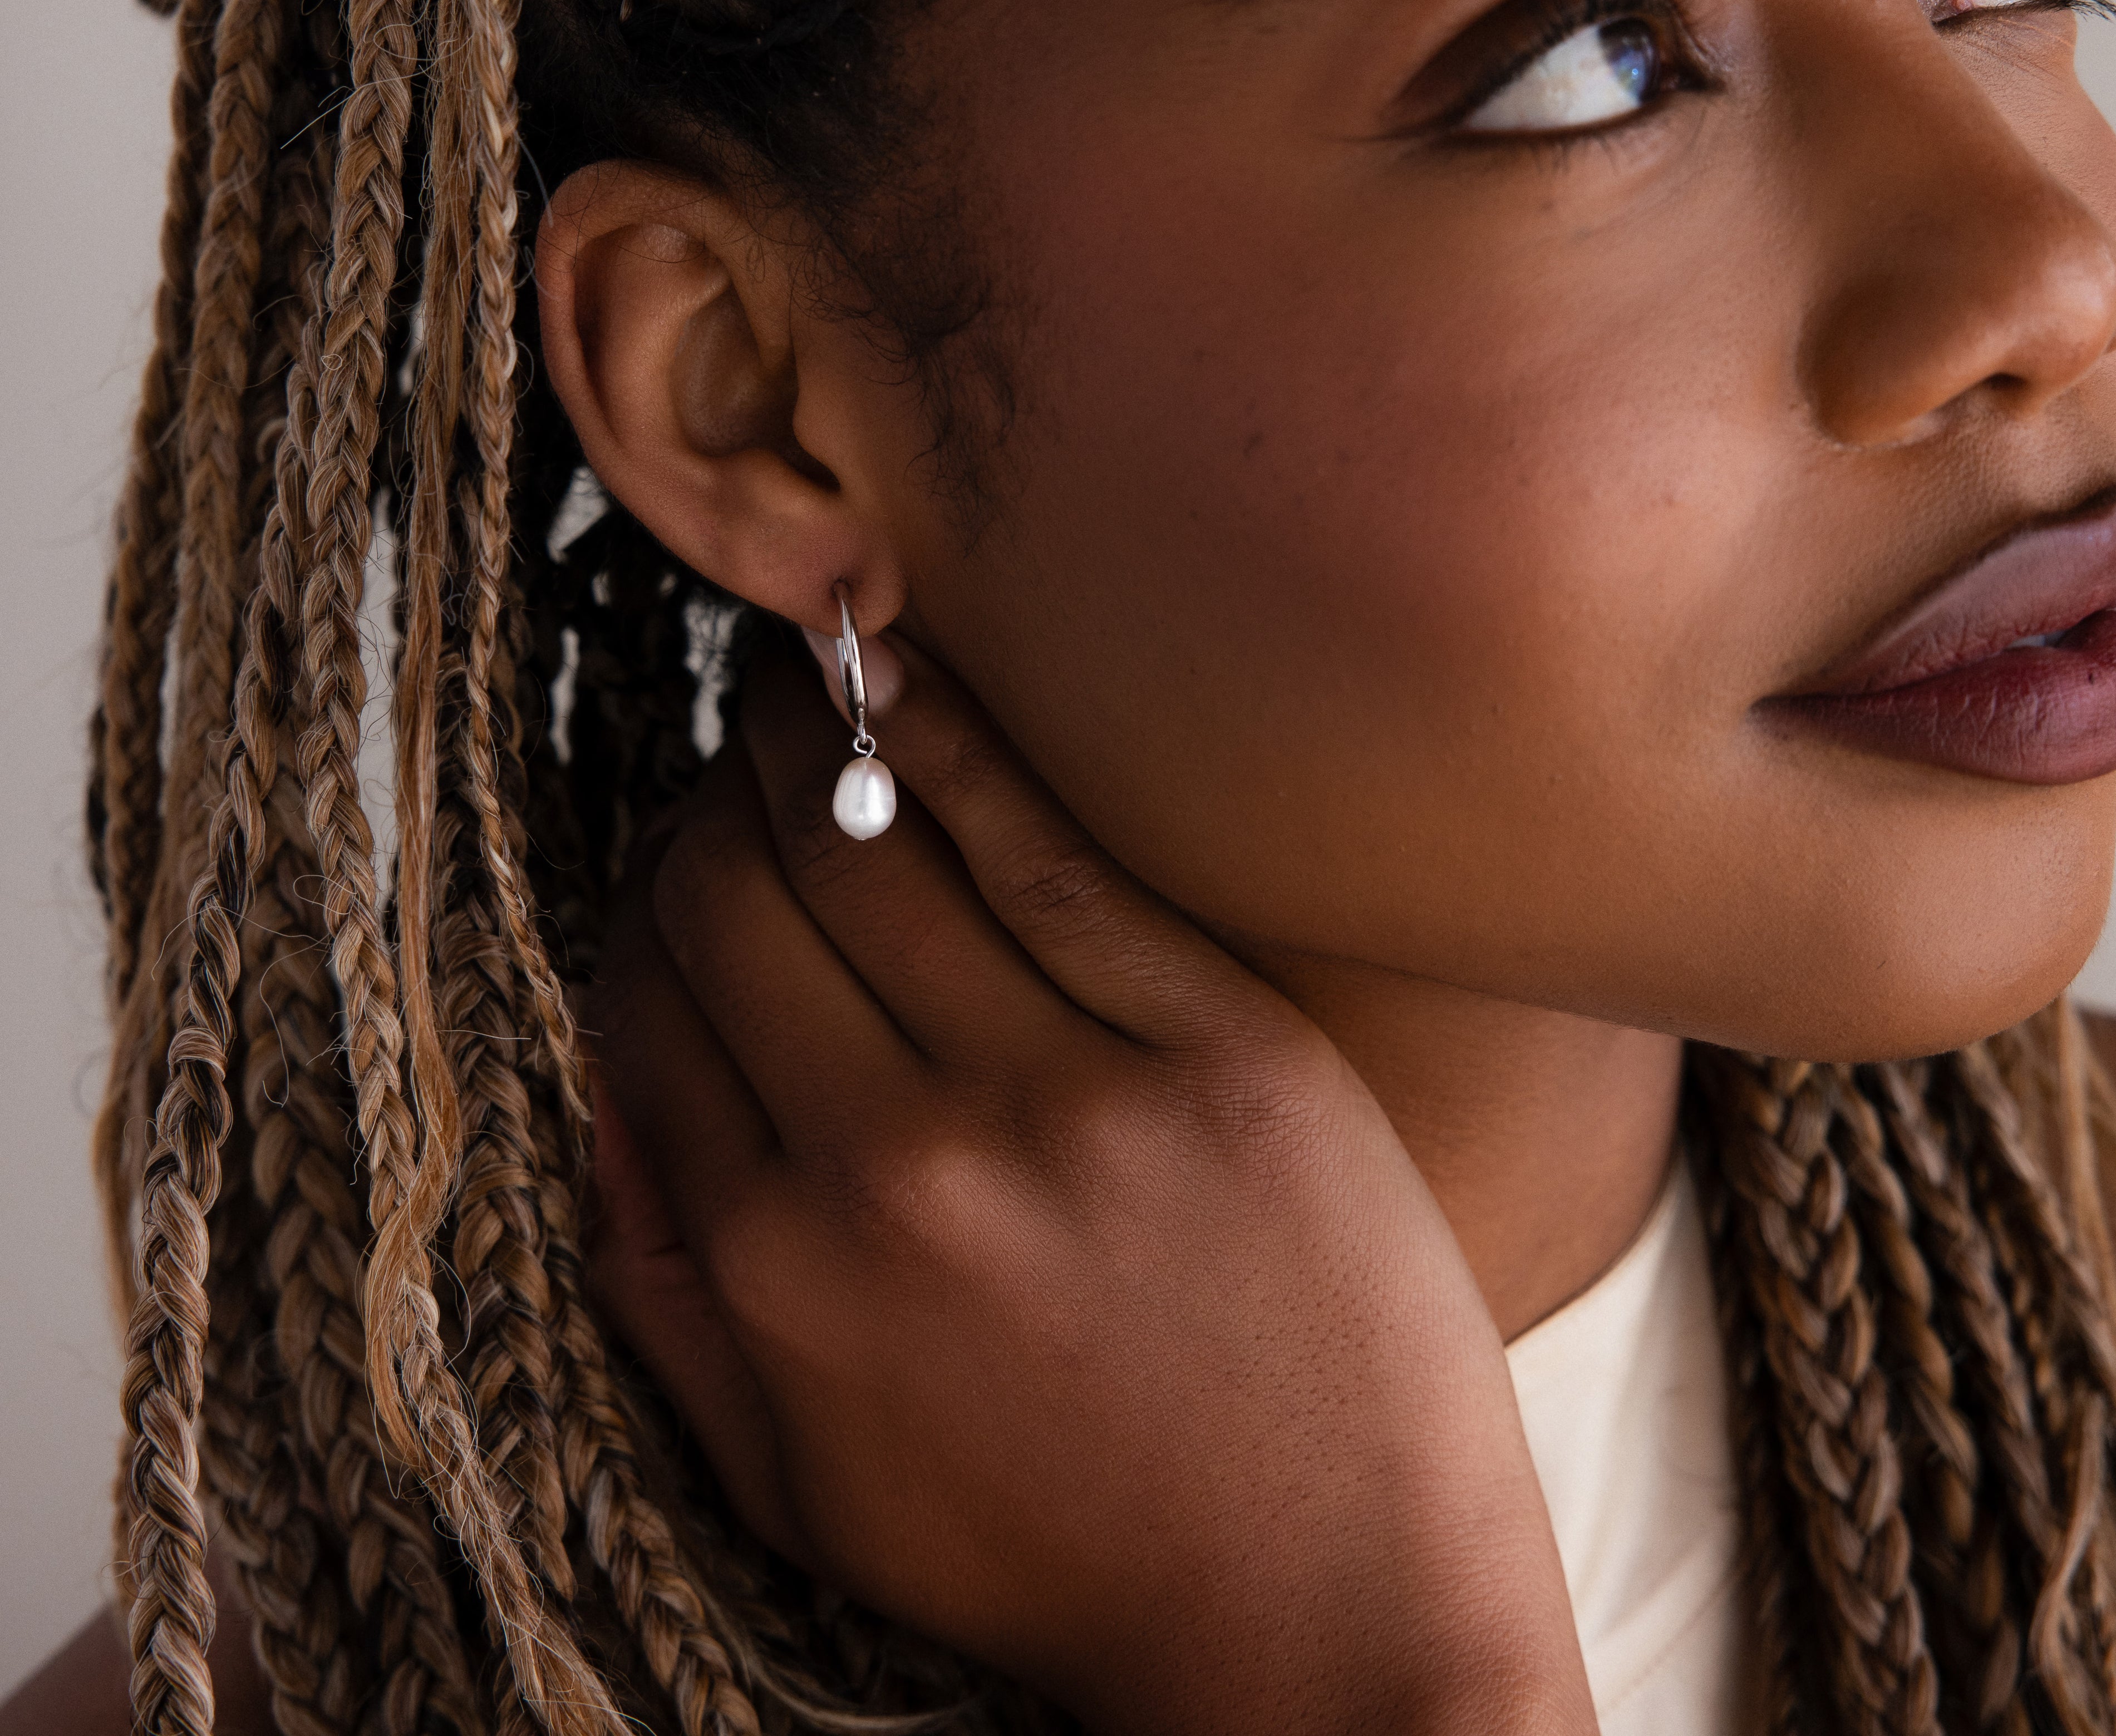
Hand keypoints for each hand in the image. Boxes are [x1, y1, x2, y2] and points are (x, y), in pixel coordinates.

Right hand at [582, 634, 1594, 1735]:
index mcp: (781, 1268)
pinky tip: (911, 676)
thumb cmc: (1063, 1555)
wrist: (1334, 1622)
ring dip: (811, 739)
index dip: (645, 903)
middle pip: (743, 899)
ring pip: (875, 848)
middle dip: (710, 807)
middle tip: (733, 750)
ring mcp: (1065, 1096)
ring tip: (804, 677)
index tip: (674, 852)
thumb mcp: (804, 1486)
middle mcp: (898, 1166)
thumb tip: (599, 1098)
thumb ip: (665, 1299)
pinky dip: (957, 743)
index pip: (649, 1001)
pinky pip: (1048, 848)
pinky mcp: (1218, 1049)